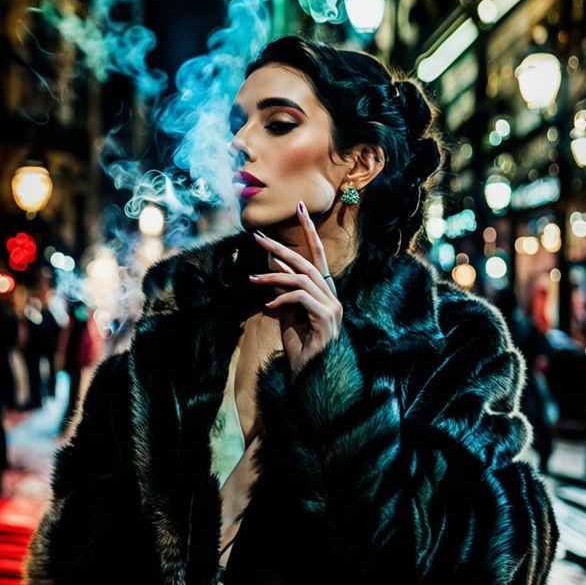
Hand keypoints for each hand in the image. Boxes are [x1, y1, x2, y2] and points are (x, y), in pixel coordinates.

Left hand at [249, 201, 342, 378]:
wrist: (314, 377)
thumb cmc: (302, 349)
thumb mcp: (289, 317)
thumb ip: (285, 294)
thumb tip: (272, 273)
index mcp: (325, 292)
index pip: (317, 255)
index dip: (309, 230)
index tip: (299, 207)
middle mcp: (332, 295)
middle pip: (308, 261)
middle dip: (282, 247)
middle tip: (258, 237)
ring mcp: (332, 307)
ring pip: (302, 278)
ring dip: (274, 277)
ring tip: (252, 280)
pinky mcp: (326, 318)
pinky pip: (300, 298)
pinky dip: (282, 299)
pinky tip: (269, 306)